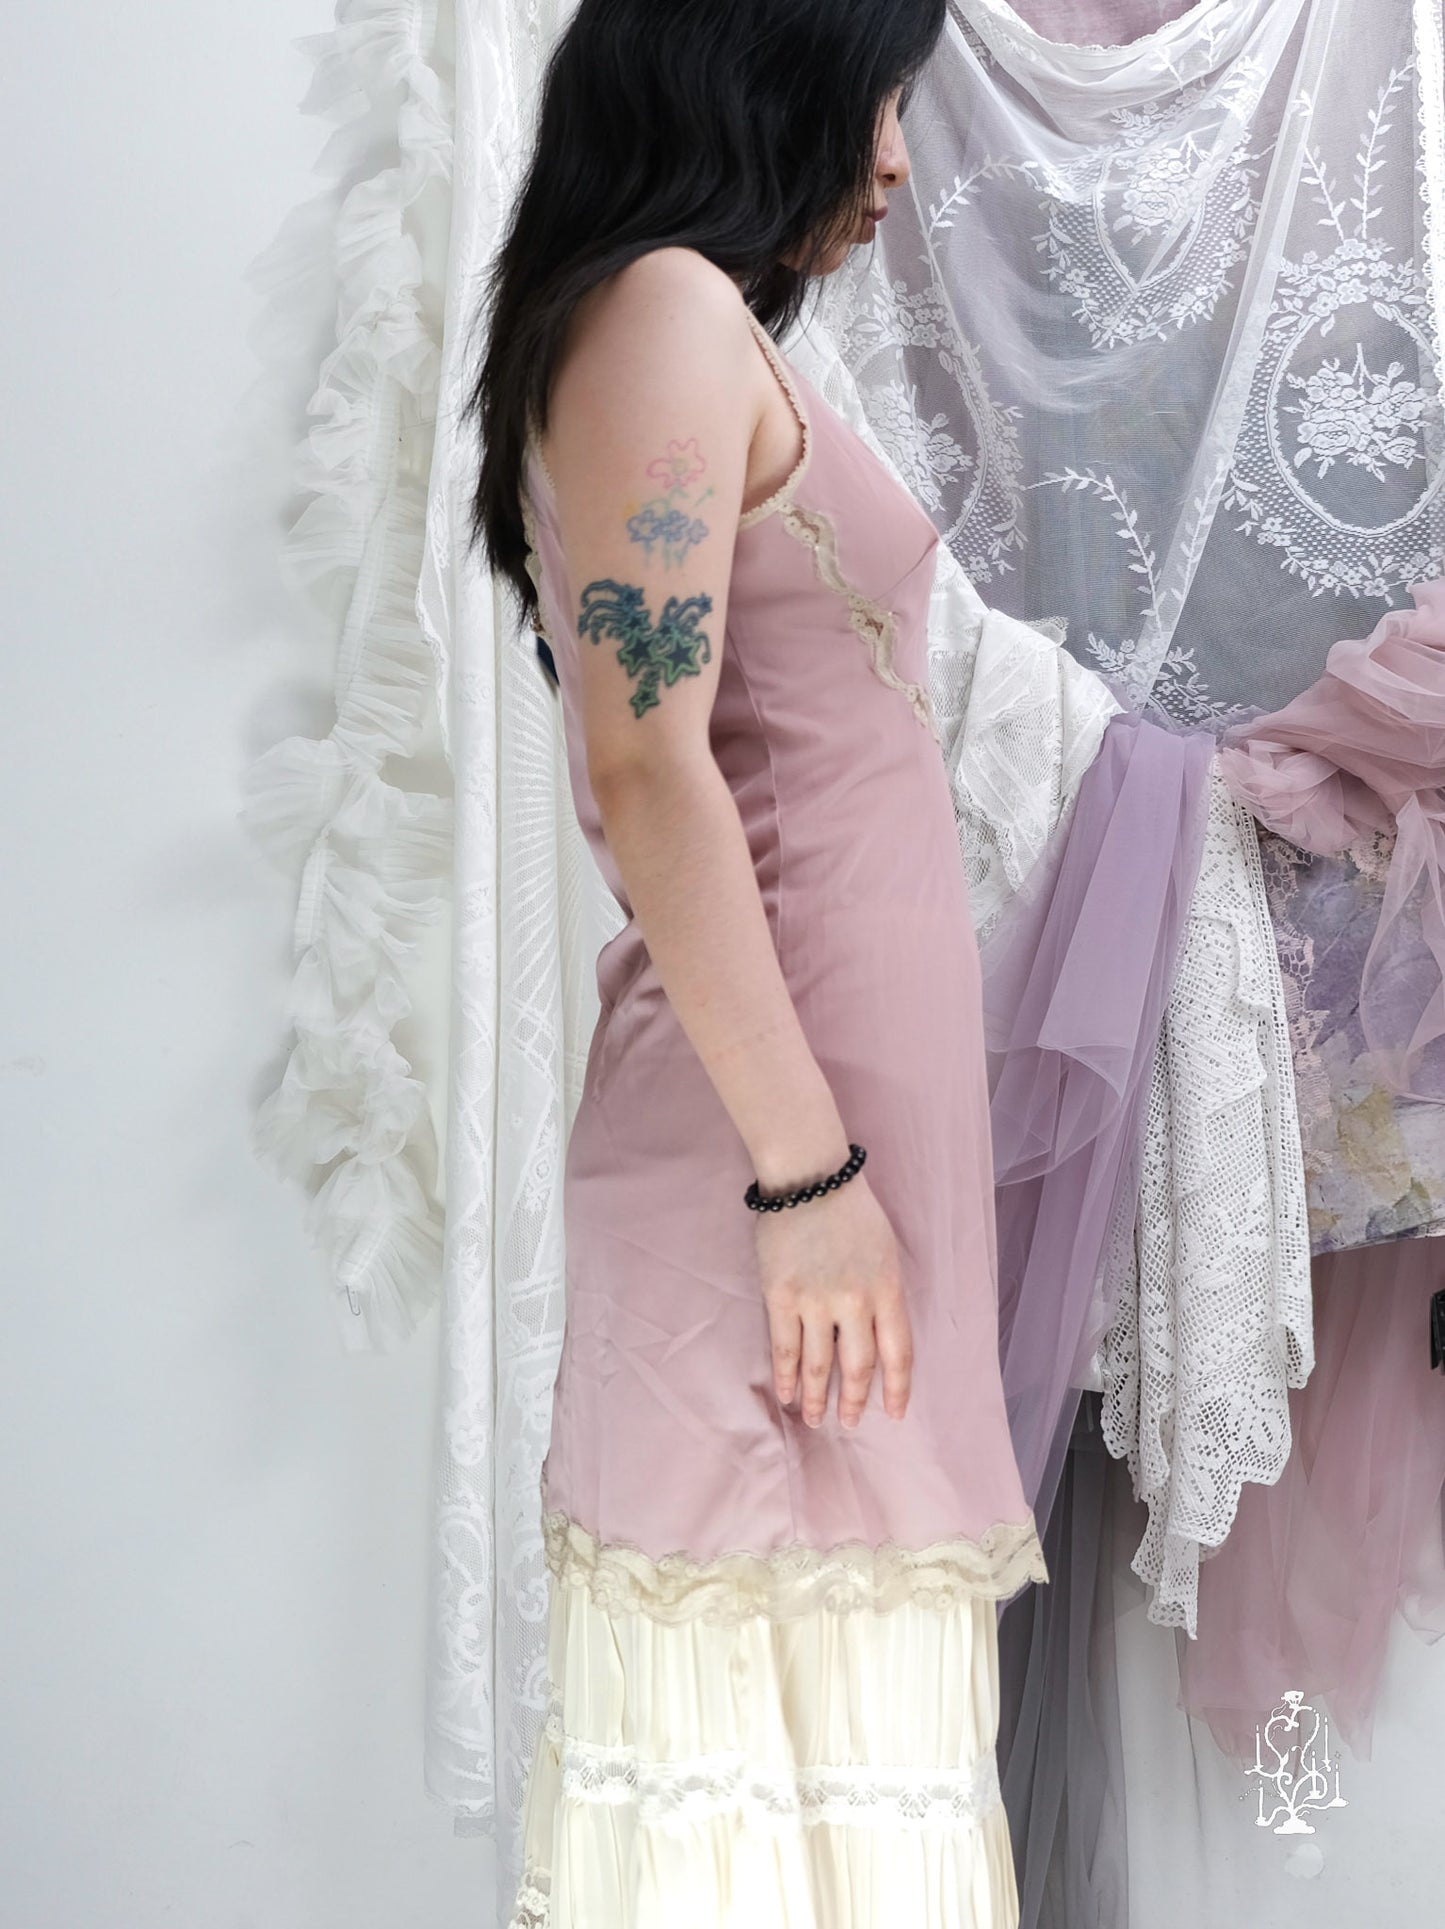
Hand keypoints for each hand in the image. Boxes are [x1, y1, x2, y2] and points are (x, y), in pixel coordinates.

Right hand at [752, 1169, 912, 1427]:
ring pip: (818, 1364)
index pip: (899, 1353)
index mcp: (888, 1289)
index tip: (894, 1414)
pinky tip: (786, 1395)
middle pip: (858, 1367)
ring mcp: (816, 1301)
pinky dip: (785, 1376)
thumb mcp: (886, 1251)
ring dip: (816, 1397)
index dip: (897, 1389)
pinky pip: (784, 1348)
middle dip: (853, 1400)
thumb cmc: (851, 1209)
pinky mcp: (781, 1296)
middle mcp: (856, 1302)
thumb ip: (885, 1293)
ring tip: (814, 1419)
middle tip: (848, 1423)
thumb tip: (876, 1335)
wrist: (808, 1176)